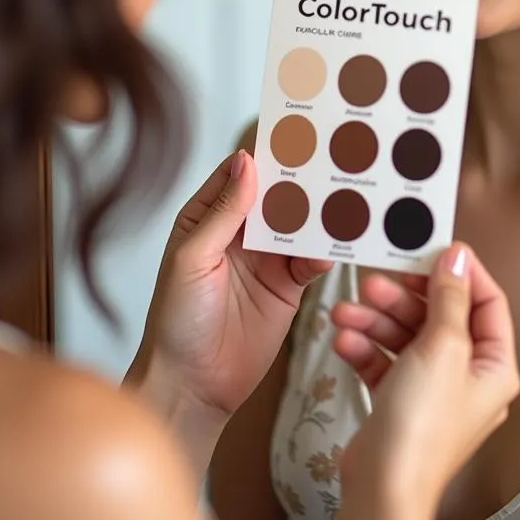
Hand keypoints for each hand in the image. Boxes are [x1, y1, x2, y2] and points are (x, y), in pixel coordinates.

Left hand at [129, 150, 330, 426]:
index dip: (266, 153)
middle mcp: (239, 232)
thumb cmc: (175, 320)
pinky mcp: (289, 286)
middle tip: (332, 156)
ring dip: (318, 211)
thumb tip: (248, 161)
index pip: (241, 174)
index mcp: (207, 217)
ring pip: (299, 223)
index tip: (296, 131)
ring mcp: (267, 259)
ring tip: (344, 192)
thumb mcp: (192, 259)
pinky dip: (325, 250)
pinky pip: (312, 259)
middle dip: (301, 178)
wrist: (193, 387)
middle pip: (277, 195)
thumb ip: (223, 212)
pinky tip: (335, 244)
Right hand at [330, 243, 519, 519]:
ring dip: (375, 321)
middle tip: (374, 281)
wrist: (382, 487)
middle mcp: (468, 376)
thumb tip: (458, 257)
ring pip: (406, 337)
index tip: (433, 247)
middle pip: (439, 317)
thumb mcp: (442, 348)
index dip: (462, 273)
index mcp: (494, 366)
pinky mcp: (399, 402)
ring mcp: (432, 390)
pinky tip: (343, 340)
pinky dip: (365, 348)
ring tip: (346, 311)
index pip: (487, 303)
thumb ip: (450, 298)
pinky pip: (385, 362)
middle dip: (404, 298)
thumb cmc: (422, 422)